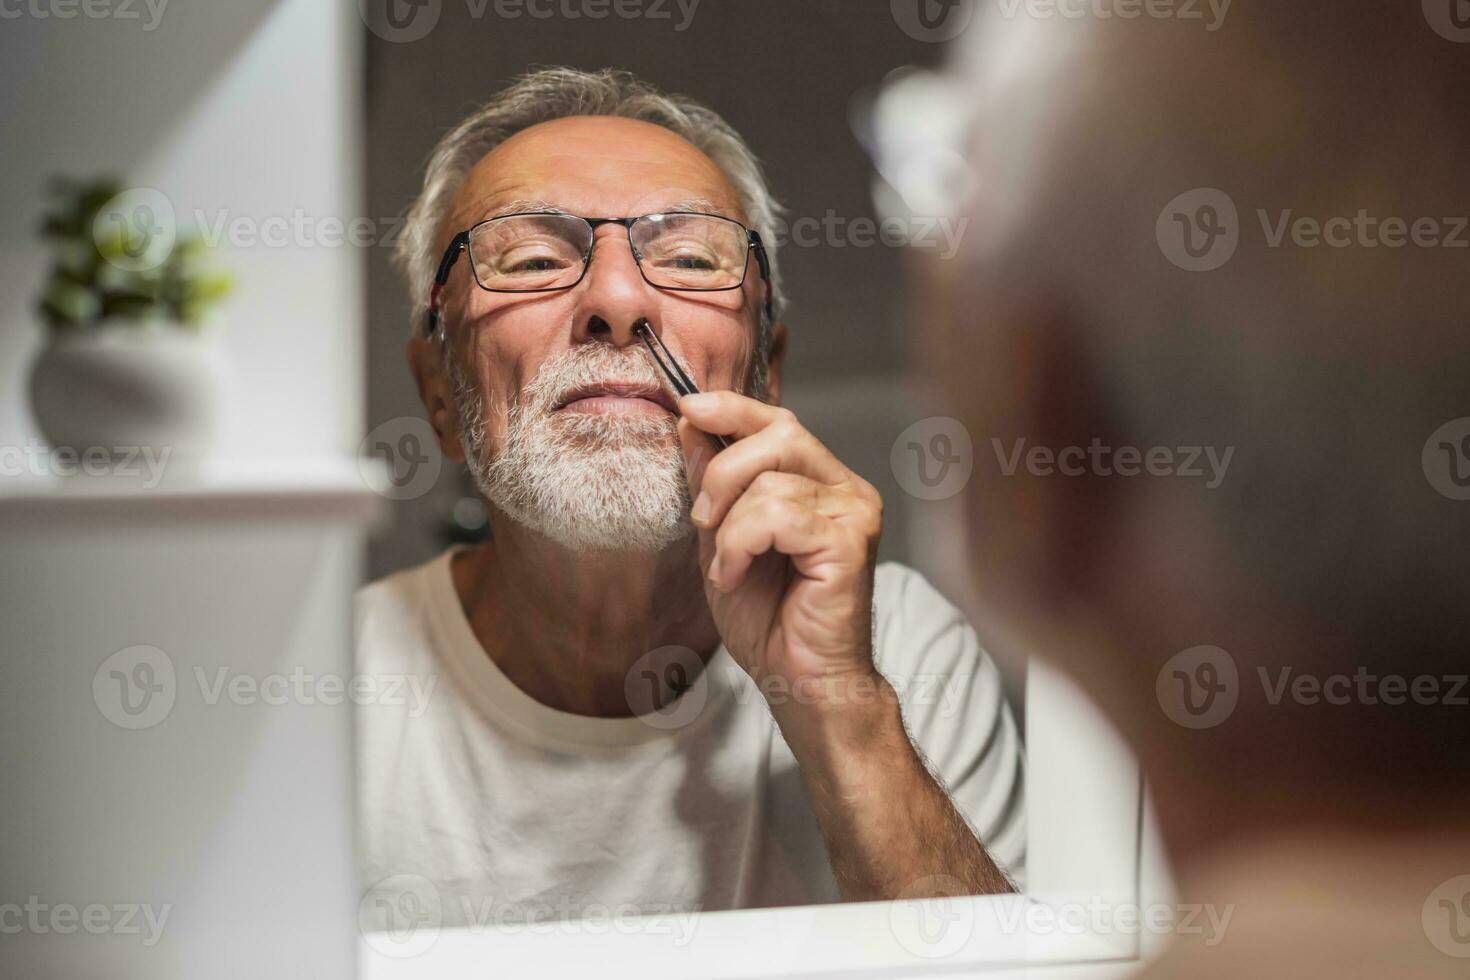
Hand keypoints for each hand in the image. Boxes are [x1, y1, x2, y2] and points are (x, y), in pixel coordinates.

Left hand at [676, 391, 883, 704]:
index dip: (733, 408)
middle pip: (780, 434)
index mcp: (820, 483)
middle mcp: (846, 489)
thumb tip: (692, 426)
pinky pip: (778, 515)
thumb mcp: (722, 540)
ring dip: (729, 526)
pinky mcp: (850, 541)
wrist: (797, 682)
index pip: (779, 423)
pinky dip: (741, 544)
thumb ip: (713, 485)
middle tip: (702, 519)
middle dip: (724, 470)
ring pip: (771, 480)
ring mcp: (854, 512)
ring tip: (726, 568)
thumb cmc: (768, 619)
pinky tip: (736, 576)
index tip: (688, 407)